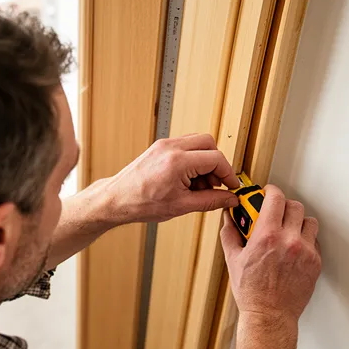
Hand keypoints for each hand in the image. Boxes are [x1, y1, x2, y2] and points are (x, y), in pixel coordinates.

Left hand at [105, 134, 241, 223]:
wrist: (117, 199)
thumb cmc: (140, 203)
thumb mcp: (182, 206)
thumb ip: (211, 201)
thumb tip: (229, 199)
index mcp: (178, 161)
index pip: (216, 158)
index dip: (228, 174)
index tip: (231, 186)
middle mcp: (171, 147)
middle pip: (209, 144)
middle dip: (217, 164)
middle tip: (216, 184)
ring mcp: (164, 144)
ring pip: (198, 142)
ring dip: (205, 161)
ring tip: (199, 185)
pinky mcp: (160, 146)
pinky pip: (185, 146)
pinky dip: (193, 159)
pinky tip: (188, 179)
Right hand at [221, 185, 320, 348]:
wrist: (270, 316)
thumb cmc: (251, 292)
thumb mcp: (234, 260)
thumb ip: (231, 234)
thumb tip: (229, 218)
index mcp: (267, 236)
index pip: (275, 199)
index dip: (271, 192)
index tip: (268, 193)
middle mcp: (288, 240)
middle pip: (294, 206)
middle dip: (284, 207)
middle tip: (276, 214)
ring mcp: (304, 251)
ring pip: (309, 222)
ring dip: (299, 222)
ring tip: (288, 231)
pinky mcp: (315, 262)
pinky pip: (314, 241)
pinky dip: (304, 241)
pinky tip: (293, 249)